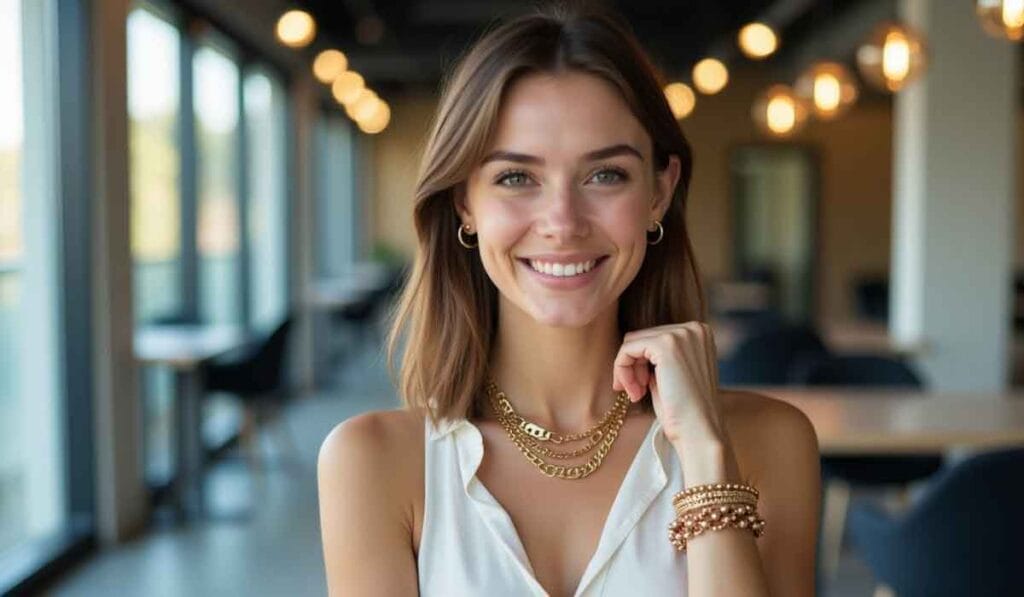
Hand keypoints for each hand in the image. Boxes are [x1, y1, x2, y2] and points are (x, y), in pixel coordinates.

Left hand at [612, 322, 726, 448]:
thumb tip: (630, 344)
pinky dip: (622, 370)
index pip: (654, 337)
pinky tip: (635, 393)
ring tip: (636, 394)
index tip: (640, 386)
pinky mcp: (665, 344)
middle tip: (636, 392)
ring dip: (627, 370)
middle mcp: (694, 328)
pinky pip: (628, 349)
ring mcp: (681, 334)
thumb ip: (658, 357)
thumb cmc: (685, 410)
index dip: (641, 363)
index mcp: (699, 333)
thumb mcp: (672, 374)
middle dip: (633, 366)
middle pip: (642, 337)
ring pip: (632, 342)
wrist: (699, 432)